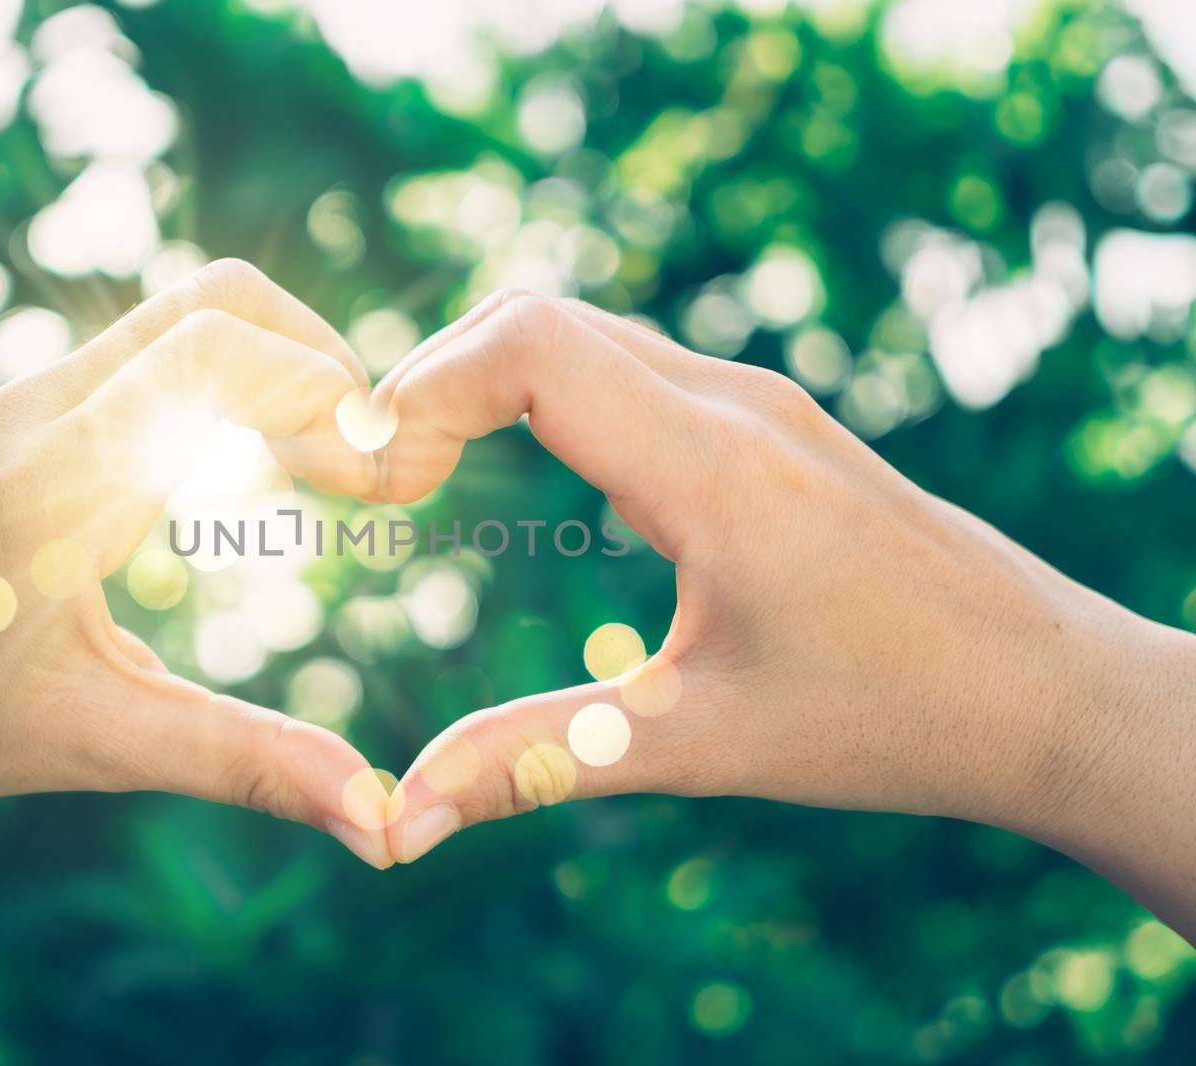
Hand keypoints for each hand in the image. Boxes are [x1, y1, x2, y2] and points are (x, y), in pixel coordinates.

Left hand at [0, 260, 396, 962]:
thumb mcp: (101, 745)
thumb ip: (246, 764)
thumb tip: (382, 824)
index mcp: (54, 486)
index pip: (215, 351)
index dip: (325, 391)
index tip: (379, 485)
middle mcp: (39, 413)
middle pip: (218, 300)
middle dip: (321, 362)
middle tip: (365, 473)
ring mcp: (32, 398)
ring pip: (190, 314)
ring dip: (280, 369)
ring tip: (326, 474)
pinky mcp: (35, 408)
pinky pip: (160, 349)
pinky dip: (236, 380)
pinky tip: (258, 469)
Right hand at [372, 290, 1195, 937]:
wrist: (1043, 687)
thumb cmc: (888, 717)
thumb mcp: (696, 745)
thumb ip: (535, 762)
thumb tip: (401, 820)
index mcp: (712, 468)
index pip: (530, 345)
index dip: (421, 384)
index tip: (366, 471)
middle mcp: (734, 404)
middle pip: (538, 319)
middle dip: (434, 380)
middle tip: (380, 482)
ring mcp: (757, 402)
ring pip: (585, 333)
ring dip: (489, 379)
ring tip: (427, 473)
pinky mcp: (768, 422)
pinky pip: (629, 364)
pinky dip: (547, 391)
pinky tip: (526, 468)